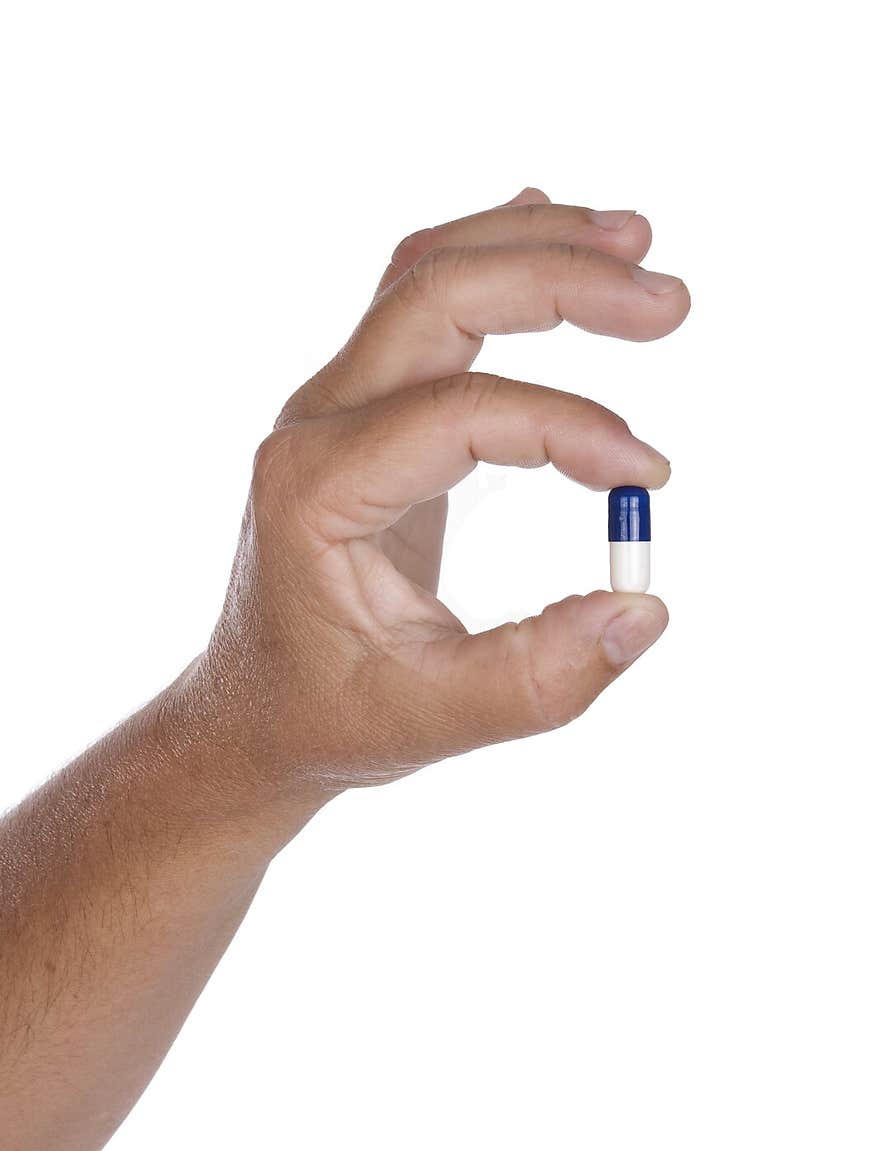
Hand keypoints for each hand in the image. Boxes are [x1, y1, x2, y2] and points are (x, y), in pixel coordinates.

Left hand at [192, 190, 689, 800]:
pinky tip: (550, 226)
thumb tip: (644, 609)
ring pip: (428, 273)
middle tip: (672, 304)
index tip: (648, 481)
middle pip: (439, 293)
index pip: (462, 412)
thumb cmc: (328, 716)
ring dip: (531, 245)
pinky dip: (491, 257)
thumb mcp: (434, 719)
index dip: (570, 431)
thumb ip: (539, 677)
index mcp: (318, 490)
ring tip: (635, 240)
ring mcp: (333, 406)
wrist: (254, 711)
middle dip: (561, 280)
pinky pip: (422, 303)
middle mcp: (316, 424)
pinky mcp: (363, 411)